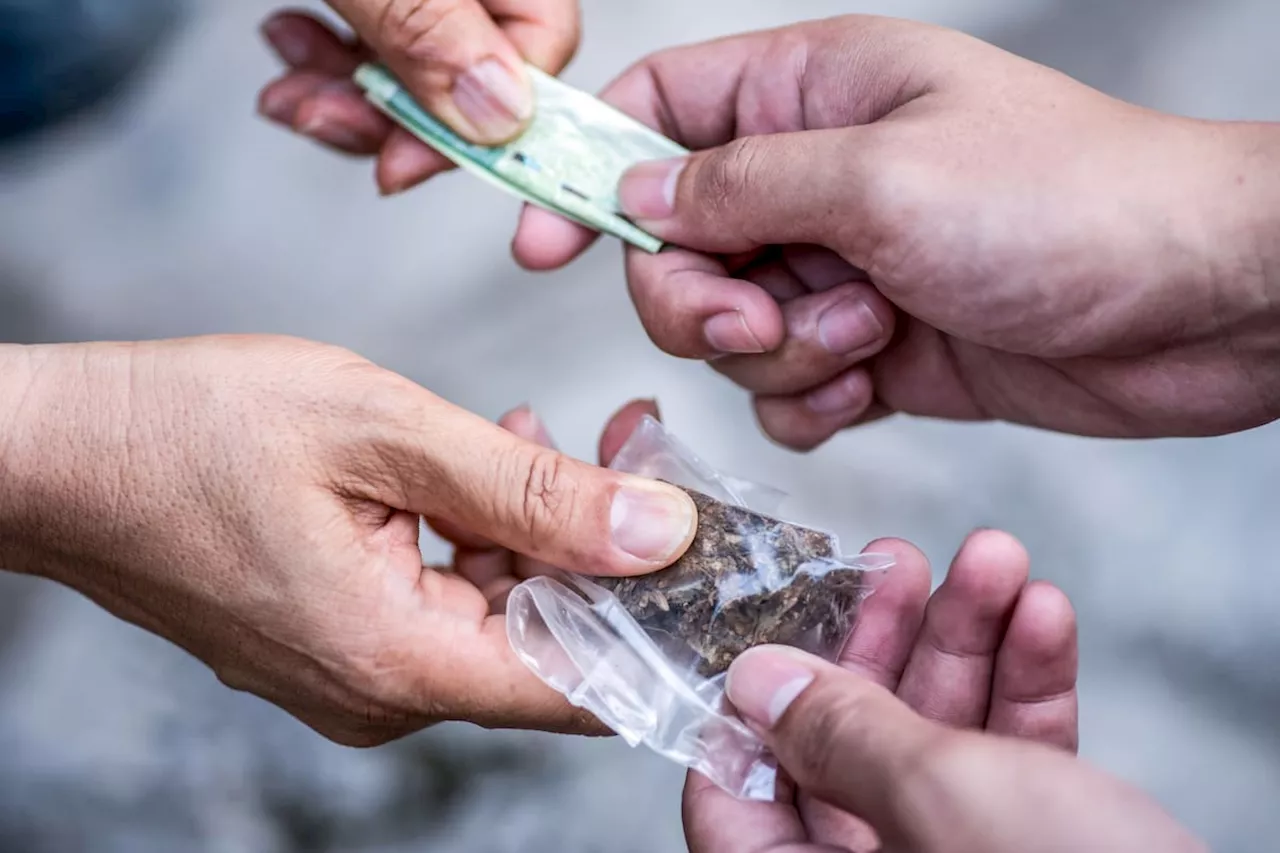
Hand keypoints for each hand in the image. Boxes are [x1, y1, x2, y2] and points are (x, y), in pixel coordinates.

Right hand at [0, 336, 694, 743]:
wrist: (62, 453)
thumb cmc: (191, 430)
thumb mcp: (382, 429)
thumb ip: (530, 487)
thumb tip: (655, 532)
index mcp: (397, 659)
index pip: (583, 684)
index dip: (665, 624)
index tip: (721, 559)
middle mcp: (382, 690)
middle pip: (548, 642)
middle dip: (606, 548)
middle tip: (638, 449)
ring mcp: (357, 672)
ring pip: (499, 614)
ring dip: (541, 529)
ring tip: (552, 436)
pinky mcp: (339, 640)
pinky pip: (447, 600)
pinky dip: (482, 536)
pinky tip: (489, 463)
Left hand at [257, 0, 579, 193]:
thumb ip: (430, 27)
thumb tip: (499, 113)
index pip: (543, 45)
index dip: (480, 121)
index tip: (405, 160)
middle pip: (473, 69)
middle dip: (391, 116)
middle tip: (325, 122)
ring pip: (413, 62)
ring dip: (345, 97)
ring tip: (292, 93)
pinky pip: (371, 36)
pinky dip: (325, 59)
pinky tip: (289, 45)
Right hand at [518, 16, 1279, 447]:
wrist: (1194, 306)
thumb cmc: (1071, 204)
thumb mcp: (880, 178)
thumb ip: (740, 187)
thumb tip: (639, 196)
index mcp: (812, 95)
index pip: (656, 110)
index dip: (584, 169)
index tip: (537, 238)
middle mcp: (816, 178)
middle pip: (673, 245)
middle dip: (699, 300)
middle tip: (759, 317)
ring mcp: (842, 267)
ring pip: (727, 330)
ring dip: (776, 355)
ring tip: (865, 337)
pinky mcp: (872, 346)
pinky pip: (786, 389)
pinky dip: (811, 400)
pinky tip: (872, 381)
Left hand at [683, 533, 1206, 852]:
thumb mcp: (936, 801)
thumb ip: (840, 737)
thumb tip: (755, 680)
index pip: (733, 796)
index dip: (748, 704)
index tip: (776, 617)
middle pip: (845, 742)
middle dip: (886, 639)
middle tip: (901, 560)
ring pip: (939, 736)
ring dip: (971, 639)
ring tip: (997, 558)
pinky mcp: (1028, 847)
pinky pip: (1011, 760)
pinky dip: (1028, 686)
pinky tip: (1044, 617)